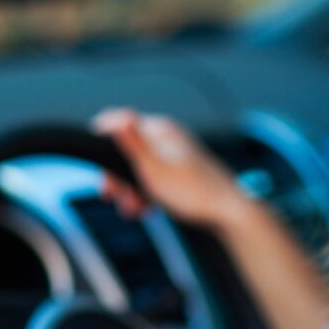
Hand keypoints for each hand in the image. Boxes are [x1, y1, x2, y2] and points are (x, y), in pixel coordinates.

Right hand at [91, 108, 248, 228]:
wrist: (227, 211)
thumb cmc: (194, 192)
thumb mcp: (154, 168)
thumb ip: (132, 143)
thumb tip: (115, 116)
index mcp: (160, 130)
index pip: (118, 124)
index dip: (103, 147)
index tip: (101, 171)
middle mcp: (166, 137)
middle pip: (126, 150)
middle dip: (118, 177)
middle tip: (115, 197)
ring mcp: (173, 153)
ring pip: (138, 167)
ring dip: (131, 189)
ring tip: (135, 208)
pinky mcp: (179, 171)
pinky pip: (153, 178)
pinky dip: (146, 192)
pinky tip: (148, 208)